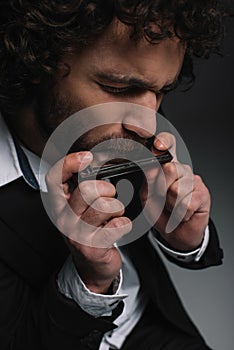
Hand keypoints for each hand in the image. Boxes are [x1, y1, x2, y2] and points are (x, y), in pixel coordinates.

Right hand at [46, 152, 131, 292]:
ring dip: (117, 208)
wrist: (93, 267)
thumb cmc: (90, 232)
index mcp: (60, 205)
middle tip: (111, 197)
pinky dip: (124, 224)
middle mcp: (65, 218)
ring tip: (115, 215)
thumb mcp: (81, 210)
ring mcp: (77, 234)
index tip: (87, 157)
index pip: (54, 178)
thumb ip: (84, 189)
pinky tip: (120, 226)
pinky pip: (116, 226)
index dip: (69, 163)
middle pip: (86, 190)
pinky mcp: (92, 247)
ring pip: (103, 206)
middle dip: (106, 189)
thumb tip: (96, 164)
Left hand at [140, 133, 210, 250]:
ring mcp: (193, 180)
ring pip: (177, 190)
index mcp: (165, 165)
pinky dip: (180, 214)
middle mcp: (180, 169)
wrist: (175, 232)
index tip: (158, 146)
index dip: (164, 142)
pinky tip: (182, 213)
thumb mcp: (147, 196)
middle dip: (161, 189)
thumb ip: (148, 182)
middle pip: (170, 168)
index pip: (168, 144)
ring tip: (172, 207)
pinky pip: (186, 204)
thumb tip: (152, 169)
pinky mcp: (203, 194)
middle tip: (163, 197)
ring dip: (170, 205)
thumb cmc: (161, 211)